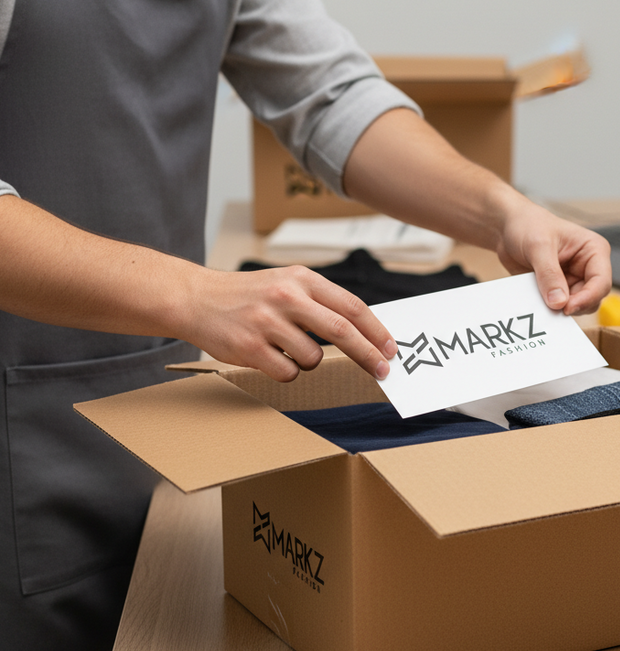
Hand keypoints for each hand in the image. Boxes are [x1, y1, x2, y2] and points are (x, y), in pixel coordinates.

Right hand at [180, 264, 397, 382]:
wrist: (197, 298)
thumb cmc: (250, 295)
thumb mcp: (288, 282)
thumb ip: (322, 301)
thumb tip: (365, 330)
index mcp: (302, 278)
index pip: (351, 306)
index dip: (376, 330)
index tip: (390, 348)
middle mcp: (287, 297)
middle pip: (342, 331)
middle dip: (368, 354)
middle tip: (383, 370)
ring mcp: (267, 322)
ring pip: (313, 358)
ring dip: (309, 361)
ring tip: (286, 346)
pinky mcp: (250, 347)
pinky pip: (287, 372)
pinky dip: (286, 371)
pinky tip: (269, 356)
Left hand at [495, 200, 611, 315]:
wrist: (508, 227)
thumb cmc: (528, 225)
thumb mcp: (538, 246)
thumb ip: (549, 274)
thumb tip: (559, 303)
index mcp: (594, 250)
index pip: (602, 282)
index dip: (588, 298)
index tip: (567, 308)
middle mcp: (587, 267)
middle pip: (592, 298)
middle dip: (573, 305)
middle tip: (551, 308)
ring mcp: (573, 279)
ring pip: (576, 306)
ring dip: (559, 308)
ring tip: (540, 299)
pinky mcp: (558, 289)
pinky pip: (558, 306)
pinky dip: (548, 308)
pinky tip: (535, 301)